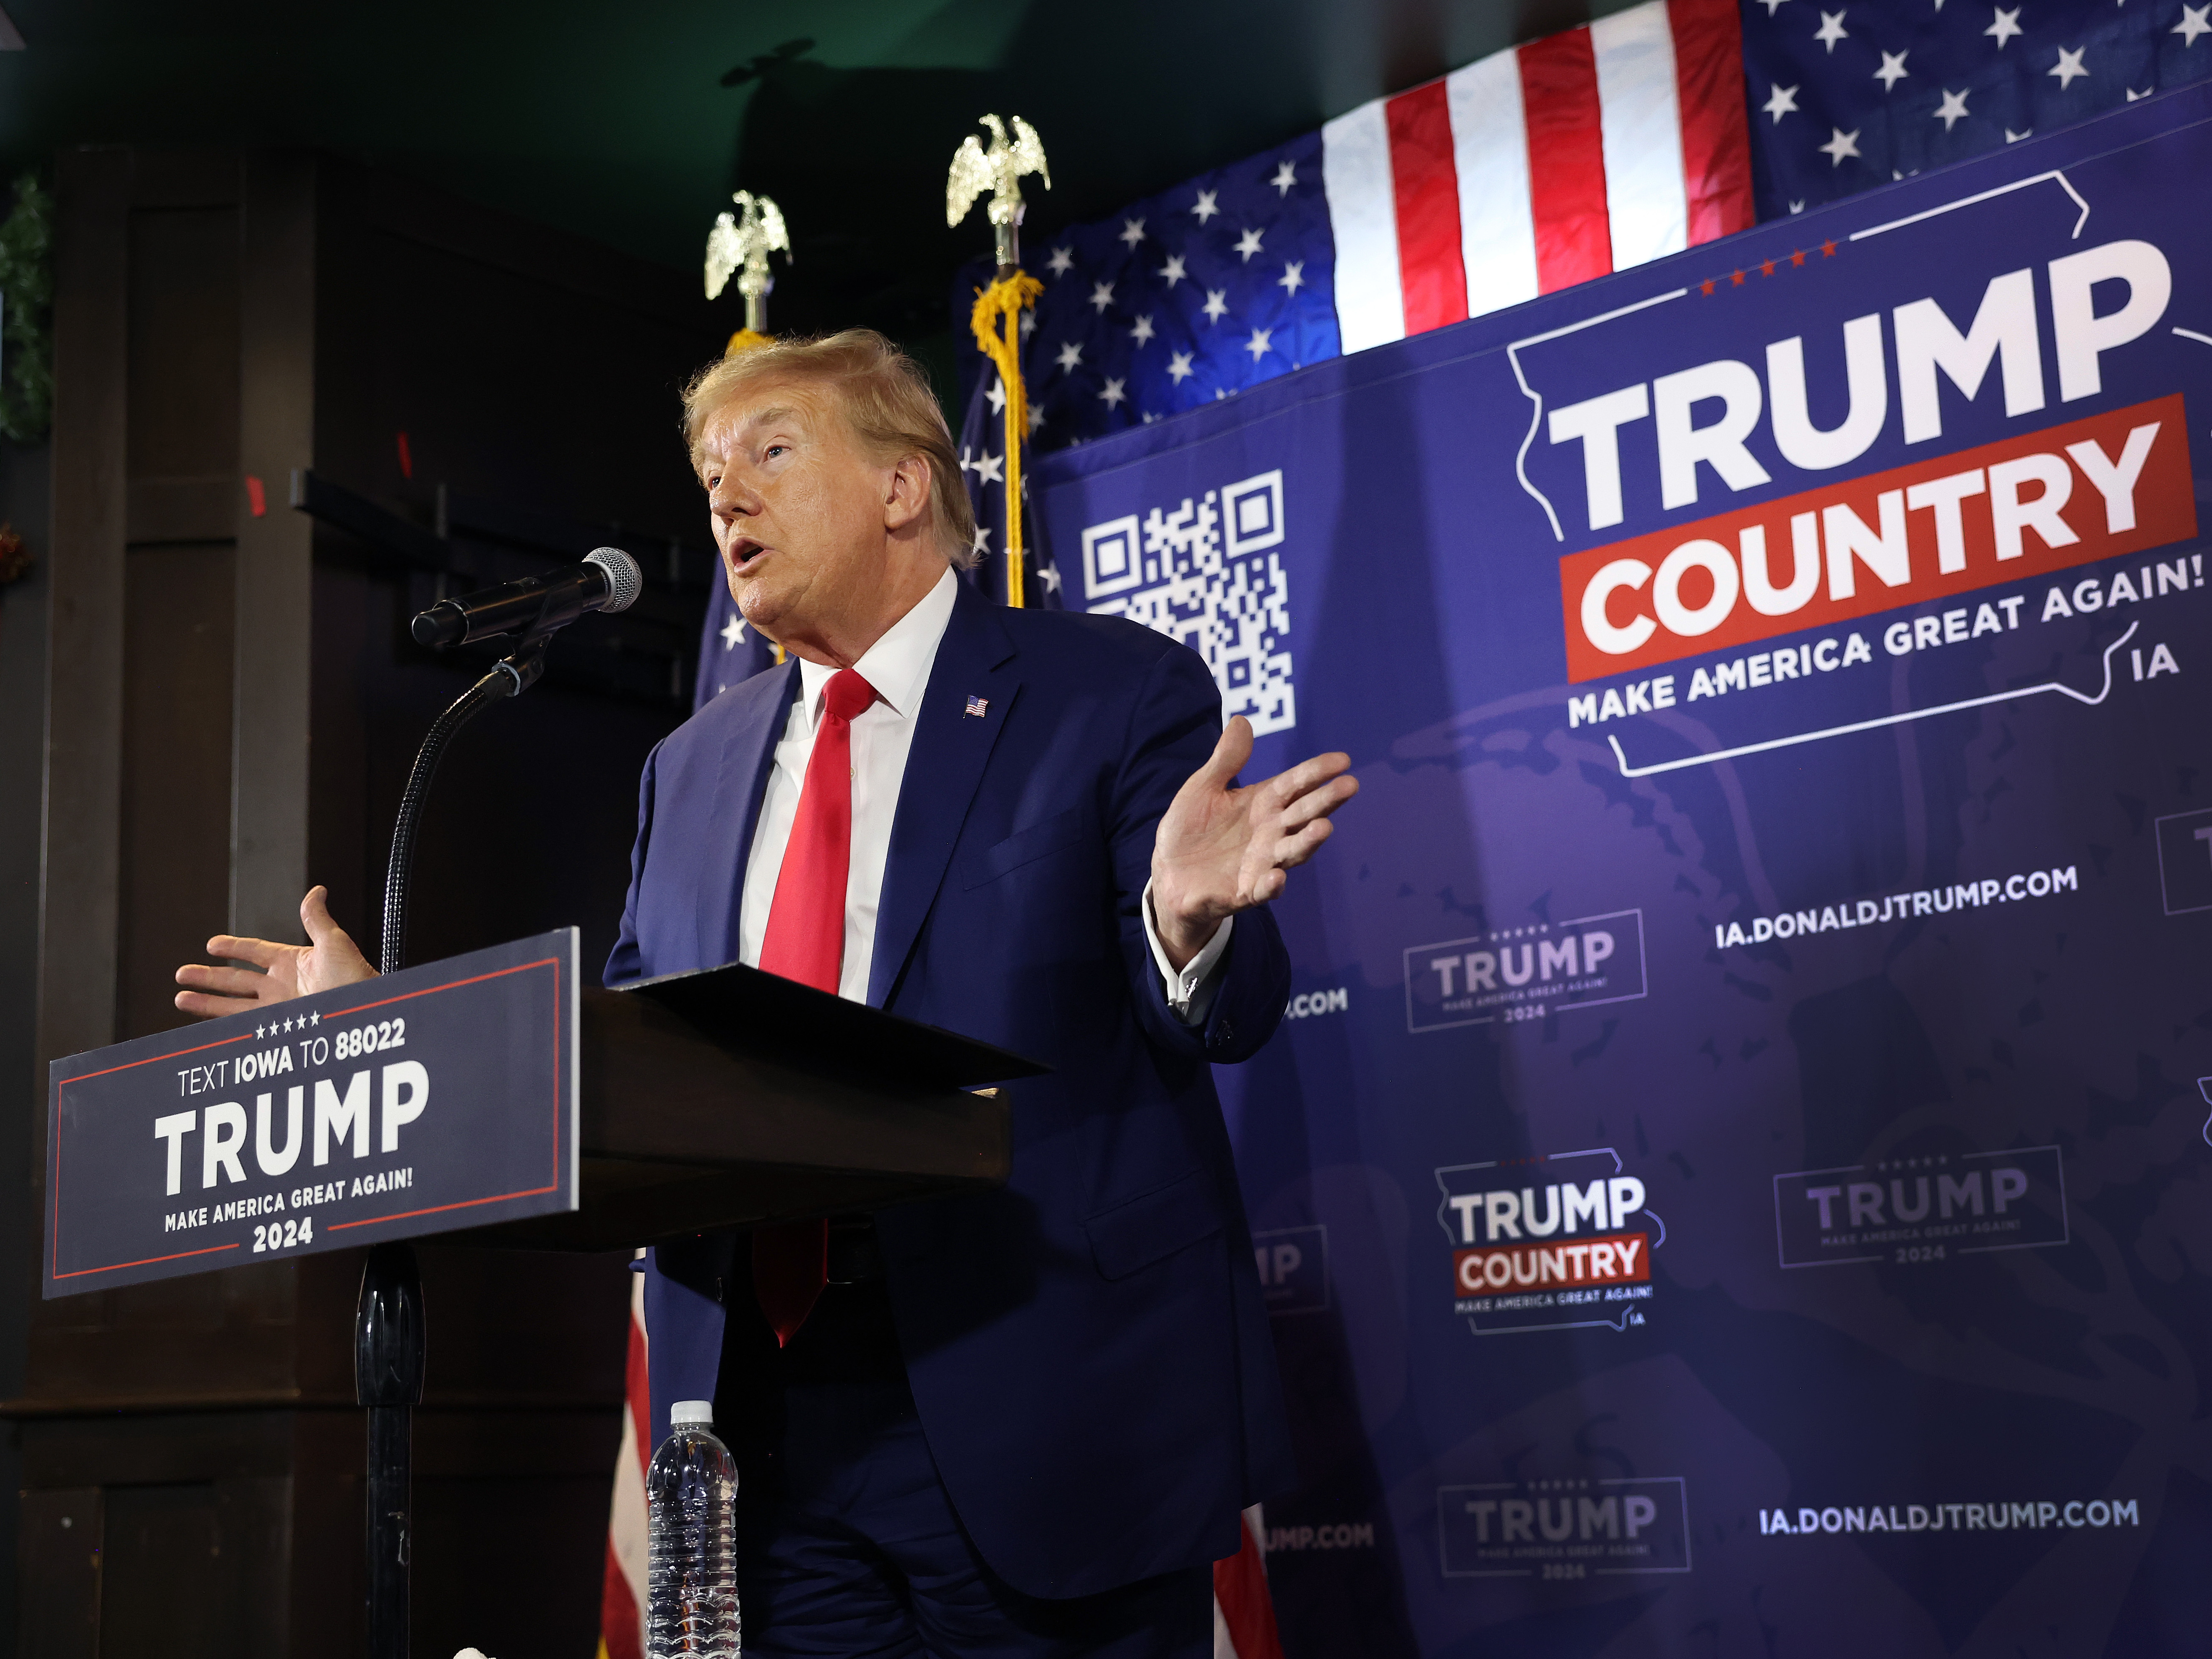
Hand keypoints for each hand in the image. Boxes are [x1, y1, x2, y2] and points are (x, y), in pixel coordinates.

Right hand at [173, 886, 377, 1019]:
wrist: (364, 1010)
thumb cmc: (356, 976)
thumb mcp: (334, 943)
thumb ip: (316, 919)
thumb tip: (317, 890)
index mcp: (292, 962)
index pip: (255, 952)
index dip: (233, 947)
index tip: (210, 945)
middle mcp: (282, 985)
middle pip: (237, 980)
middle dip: (208, 977)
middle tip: (181, 975)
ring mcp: (280, 1007)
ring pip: (234, 1004)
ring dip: (207, 1002)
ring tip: (181, 999)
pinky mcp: (279, 1027)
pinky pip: (245, 1025)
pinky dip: (223, 1024)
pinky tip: (203, 1024)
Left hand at [1150, 716, 1357, 969]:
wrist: (1167, 874)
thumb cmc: (1190, 829)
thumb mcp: (1203, 788)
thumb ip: (1226, 760)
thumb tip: (1241, 720)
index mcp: (1263, 803)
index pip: (1296, 783)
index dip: (1317, 771)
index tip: (1343, 759)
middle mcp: (1271, 832)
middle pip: (1304, 813)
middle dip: (1326, 800)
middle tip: (1350, 785)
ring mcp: (1262, 863)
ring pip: (1293, 851)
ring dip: (1308, 841)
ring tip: (1324, 827)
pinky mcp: (1245, 891)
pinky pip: (1262, 890)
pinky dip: (1271, 885)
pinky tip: (1276, 877)